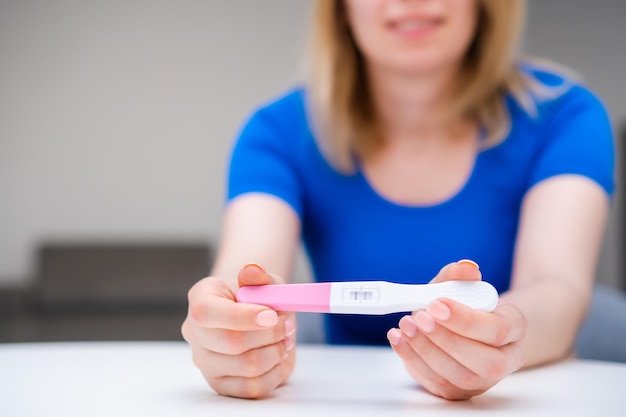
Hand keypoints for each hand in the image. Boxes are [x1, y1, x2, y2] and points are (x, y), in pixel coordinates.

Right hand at [181, 264, 295, 398]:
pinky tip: (278, 357)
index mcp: (200, 299)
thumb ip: (258, 276)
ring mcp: (205, 362)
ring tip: (285, 340)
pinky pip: (252, 387)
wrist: (257, 317)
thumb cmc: (256, 297)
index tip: (272, 315)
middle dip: (269, 334)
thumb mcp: (262, 281)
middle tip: (288, 326)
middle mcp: (195, 333)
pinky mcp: (220, 384)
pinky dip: (274, 372)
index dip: (243, 316)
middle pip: (231, 342)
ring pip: (246, 367)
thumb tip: (252, 271)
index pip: (207, 313)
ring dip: (276, 352)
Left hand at [387, 260, 526, 399]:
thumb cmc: (466, 306)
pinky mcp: (457, 390)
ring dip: (427, 350)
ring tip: (406, 325)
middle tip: (420, 317)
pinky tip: (399, 338)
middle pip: (485, 362)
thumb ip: (459, 276)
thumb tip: (465, 269)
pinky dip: (412, 359)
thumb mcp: (461, 286)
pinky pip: (436, 382)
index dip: (465, 319)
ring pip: (460, 377)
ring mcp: (482, 380)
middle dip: (447, 340)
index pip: (498, 330)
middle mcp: (505, 360)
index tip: (436, 304)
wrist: (465, 329)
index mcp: (515, 329)